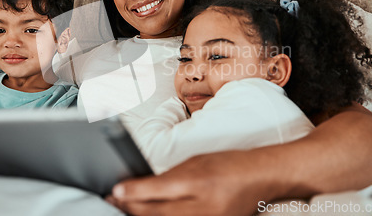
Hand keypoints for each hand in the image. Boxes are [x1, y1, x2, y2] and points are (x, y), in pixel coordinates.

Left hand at [108, 150, 279, 215]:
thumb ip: (167, 177)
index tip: (115, 191)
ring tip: (126, 209)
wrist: (258, 178)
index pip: (157, 191)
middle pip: (157, 213)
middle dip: (131, 208)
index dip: (133, 192)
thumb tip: (138, 187)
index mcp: (197, 183)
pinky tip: (147, 214)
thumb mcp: (194, 162)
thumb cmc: (226, 165)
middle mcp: (202, 208)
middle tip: (113, 201)